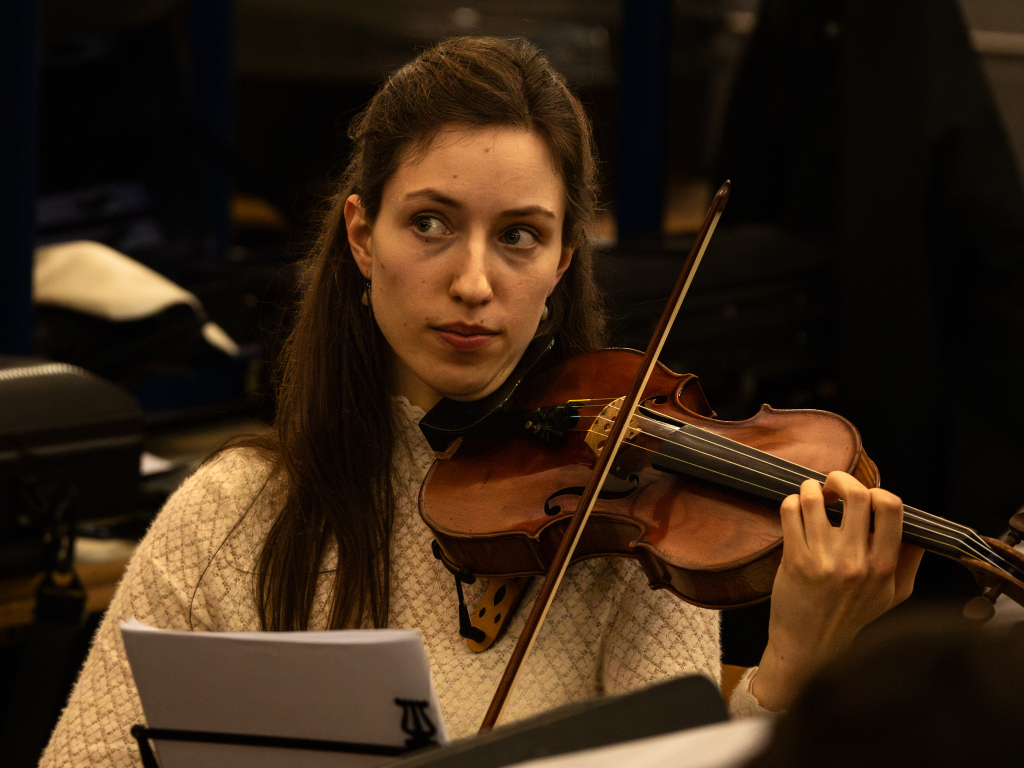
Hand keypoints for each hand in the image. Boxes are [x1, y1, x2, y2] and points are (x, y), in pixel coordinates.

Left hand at [751, 471, 923, 710]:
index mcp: (884, 566)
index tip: (864, 497)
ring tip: (811, 494)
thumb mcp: (894, 596)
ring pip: (815, 498)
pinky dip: (792, 501)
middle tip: (833, 485)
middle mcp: (856, 561)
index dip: (877, 491)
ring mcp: (824, 559)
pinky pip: (790, 511)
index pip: (891, 507)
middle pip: (856, 493)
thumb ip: (909, 560)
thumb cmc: (851, 618)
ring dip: (811, 487)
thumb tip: (917, 527)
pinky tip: (795, 510)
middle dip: (841, 478)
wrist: (810, 648)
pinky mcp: (795, 560)